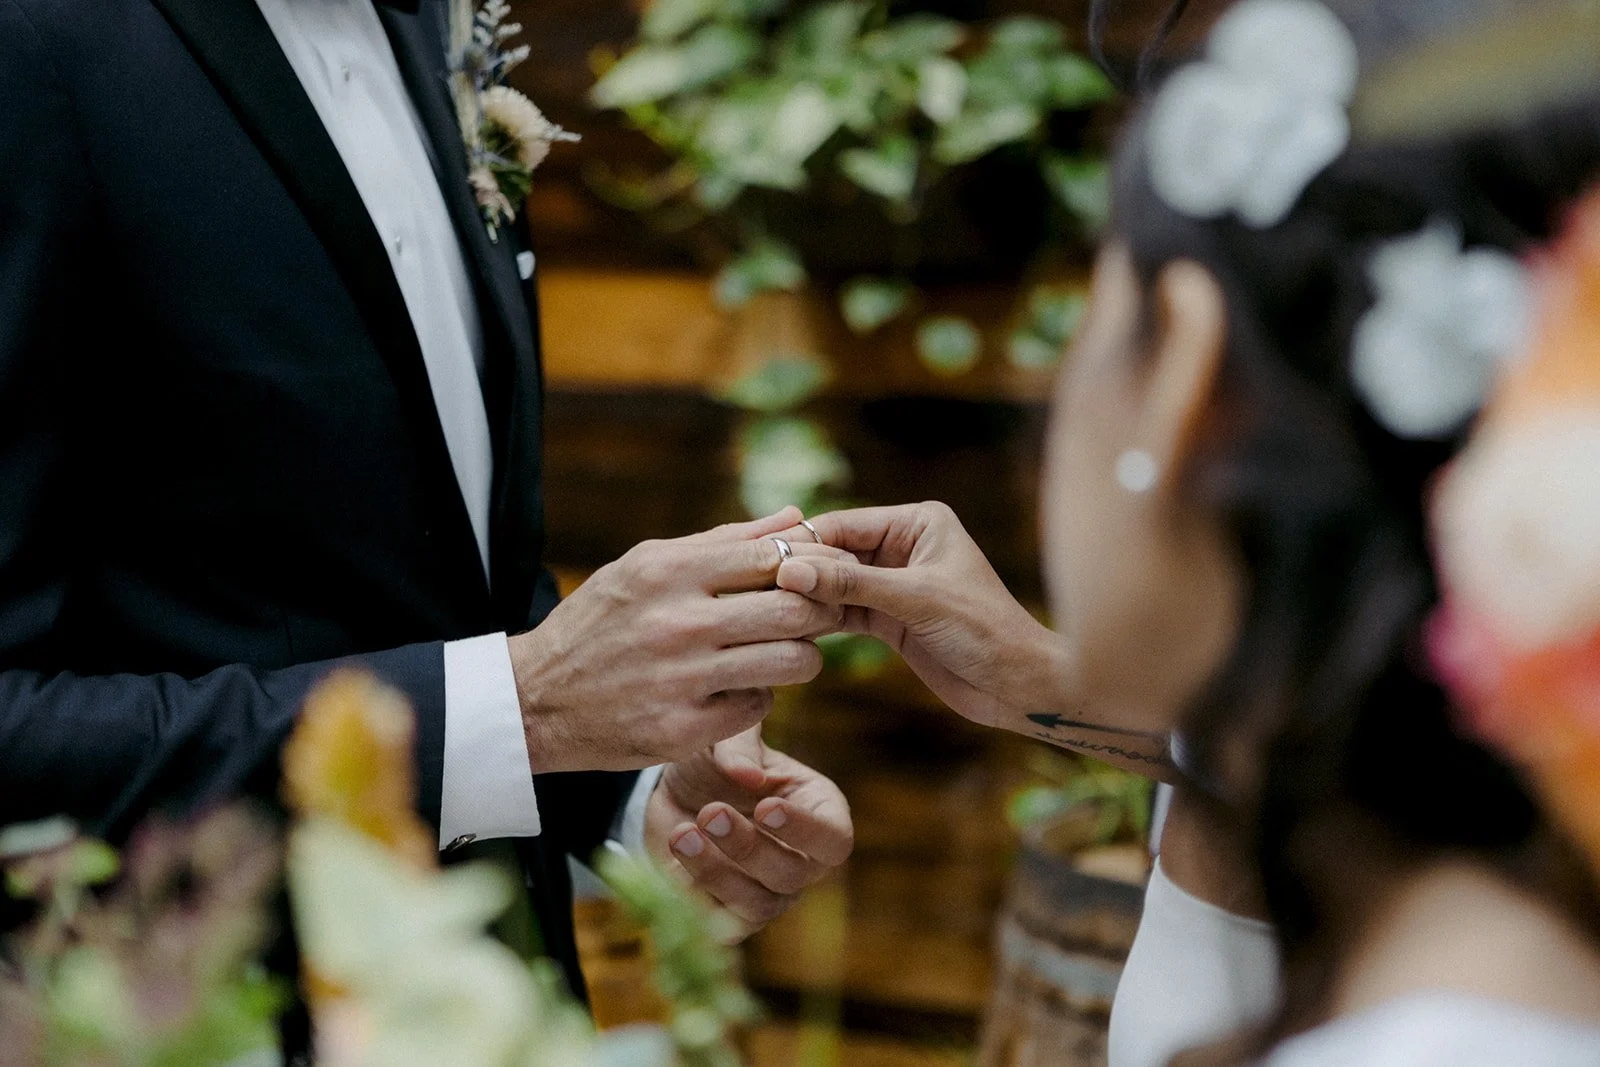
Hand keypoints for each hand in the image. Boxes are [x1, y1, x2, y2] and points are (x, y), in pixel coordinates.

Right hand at [510, 508, 845, 773]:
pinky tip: (736, 689)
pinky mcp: (681, 729)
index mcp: (667, 571)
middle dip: (820, 614)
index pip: (773, 558)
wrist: (533, 699)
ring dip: (800, 658)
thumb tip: (796, 517)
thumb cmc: (598, 623)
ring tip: (782, 655)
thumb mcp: (645, 565)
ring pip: (791, 662)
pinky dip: (759, 697)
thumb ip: (724, 541)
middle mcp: (676, 622)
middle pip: (794, 610)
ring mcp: (680, 679)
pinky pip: (760, 706)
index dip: (811, 568)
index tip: (818, 579)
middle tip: (816, 619)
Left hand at [647, 726, 851, 940]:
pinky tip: (673, 865)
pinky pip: (722, 925)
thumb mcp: (725, 737)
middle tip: (709, 812)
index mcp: (820, 812)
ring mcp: (771, 895)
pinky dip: (695, 898)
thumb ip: (739, 746)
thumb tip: (749, 776)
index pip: (834, 838)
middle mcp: (804, 862)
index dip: (805, 830)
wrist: (674, 796)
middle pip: (793, 874)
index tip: (764, 807)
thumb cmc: (716, 761)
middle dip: (749, 847)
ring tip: (682, 834)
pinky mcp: (732, 917)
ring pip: (758, 904)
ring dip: (717, 872)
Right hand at [774, 502, 1072, 731]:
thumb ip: (853, 586)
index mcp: (919, 522)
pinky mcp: (890, 619)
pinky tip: (790, 630)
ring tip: (766, 612)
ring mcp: (895, 584)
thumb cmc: (985, 631)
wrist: (1018, 686)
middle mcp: (904, 546)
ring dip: (807, 599)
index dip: (805, 543)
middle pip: (835, 553)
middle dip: (801, 572)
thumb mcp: (917, 601)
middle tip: (755, 590)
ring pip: (835, 585)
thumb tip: (791, 571)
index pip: (845, 525)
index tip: (763, 562)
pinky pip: (844, 613)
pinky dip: (821, 621)